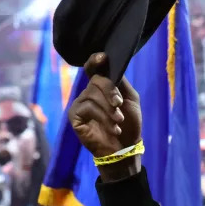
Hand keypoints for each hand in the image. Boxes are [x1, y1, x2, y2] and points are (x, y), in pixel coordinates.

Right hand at [68, 53, 142, 179]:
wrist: (125, 148)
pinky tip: (112, 128)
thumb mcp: (130, 99)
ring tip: (118, 122)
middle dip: (111, 92)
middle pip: (97, 80)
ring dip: (109, 109)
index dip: (96, 61)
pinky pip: (87, 108)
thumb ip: (120, 82)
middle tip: (119, 106)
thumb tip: (109, 63)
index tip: (103, 57)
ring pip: (93, 95)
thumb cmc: (129, 124)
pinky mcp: (75, 115)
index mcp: (101, 86)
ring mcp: (80, 103)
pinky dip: (102, 117)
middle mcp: (89, 92)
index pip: (94, 68)